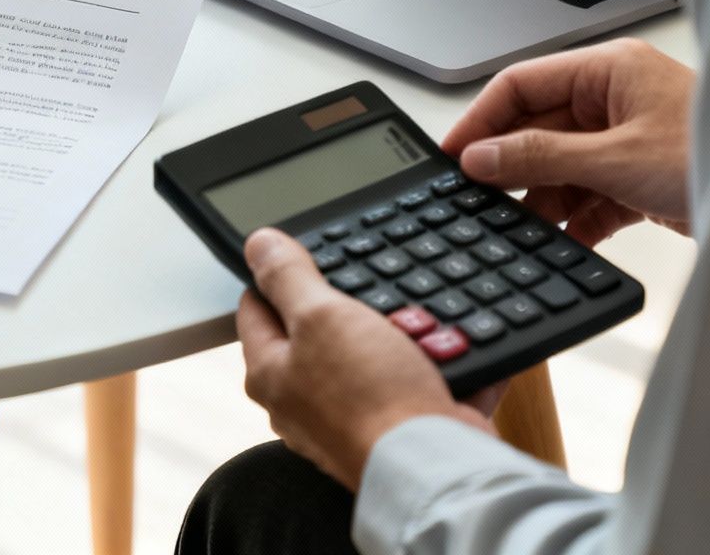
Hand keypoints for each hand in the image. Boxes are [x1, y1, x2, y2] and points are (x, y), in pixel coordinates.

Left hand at [237, 229, 495, 490]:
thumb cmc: (370, 398)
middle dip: (353, 303)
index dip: (279, 274)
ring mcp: (351, 417)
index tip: (307, 253)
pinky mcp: (397, 428)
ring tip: (422, 320)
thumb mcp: (322, 316)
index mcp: (271, 374)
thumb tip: (257, 244)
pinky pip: (419, 380)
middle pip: (320, 331)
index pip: (257, 307)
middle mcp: (304, 402)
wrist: (433, 465)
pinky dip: (438, 363)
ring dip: (403, 332)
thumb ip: (288, 277)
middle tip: (375, 288)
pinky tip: (453, 346)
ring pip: (375, 352)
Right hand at [442, 38, 694, 243]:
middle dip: (513, 168)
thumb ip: (540, 158)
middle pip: (538, 129)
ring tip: (525, 230)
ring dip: (544, 200)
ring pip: (562, 167)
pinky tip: (567, 241)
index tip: (452, 156)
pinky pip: (591, 195)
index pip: (521, 84)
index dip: (481, 120)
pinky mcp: (641, 178)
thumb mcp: (614, 160)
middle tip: (481, 202)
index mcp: (608, 70)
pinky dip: (577, 220)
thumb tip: (481, 159)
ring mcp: (628, 139)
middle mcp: (616, 99)